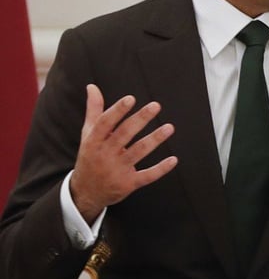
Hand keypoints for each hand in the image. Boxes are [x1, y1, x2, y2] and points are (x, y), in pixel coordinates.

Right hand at [69, 84, 177, 223]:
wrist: (85, 192)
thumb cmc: (90, 156)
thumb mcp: (88, 135)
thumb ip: (94, 111)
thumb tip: (92, 86)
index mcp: (93, 141)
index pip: (105, 123)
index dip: (117, 111)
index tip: (131, 98)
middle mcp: (104, 155)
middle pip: (124, 134)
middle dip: (140, 120)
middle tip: (156, 105)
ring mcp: (117, 170)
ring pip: (138, 152)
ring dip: (155, 140)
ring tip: (170, 127)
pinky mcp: (128, 184)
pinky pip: (147, 176)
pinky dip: (160, 169)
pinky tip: (174, 159)